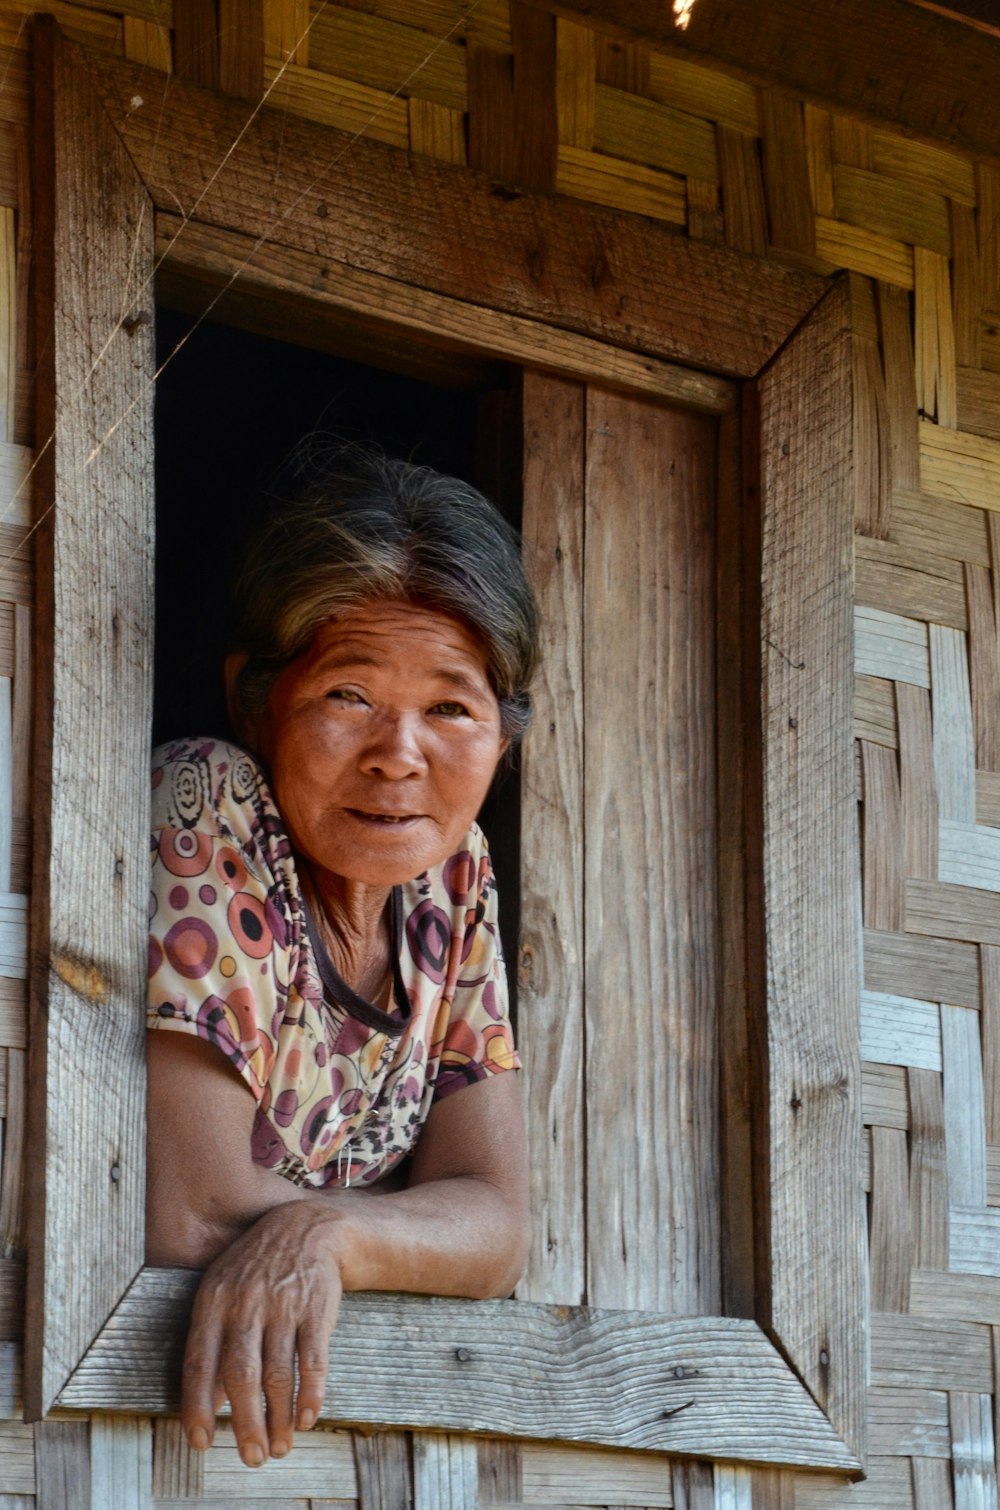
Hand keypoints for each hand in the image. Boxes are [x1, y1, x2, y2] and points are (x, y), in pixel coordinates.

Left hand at [180, 1201, 344, 1465]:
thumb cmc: (258, 1268)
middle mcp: (245, 1303)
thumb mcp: (225, 1290)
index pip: (198, 1363)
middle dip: (245, 1424)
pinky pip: (313, 1359)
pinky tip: (308, 1417)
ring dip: (280, 1417)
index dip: (197, 1407)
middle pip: (240, 1374)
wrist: (308, 1227)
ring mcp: (283, 1305)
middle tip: (252, 1457)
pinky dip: (311, 1393)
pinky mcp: (316, 1307)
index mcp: (213, 1301)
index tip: (202, 1442)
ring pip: (278, 1373)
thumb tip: (209, 1402)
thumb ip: (213, 1341)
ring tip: (281, 1445)